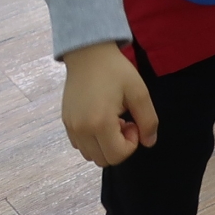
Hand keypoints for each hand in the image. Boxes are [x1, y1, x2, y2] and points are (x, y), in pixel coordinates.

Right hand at [60, 41, 157, 166]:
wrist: (89, 54)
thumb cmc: (116, 71)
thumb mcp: (139, 92)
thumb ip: (148, 120)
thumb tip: (149, 143)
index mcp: (99, 123)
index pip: (117, 156)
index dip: (131, 144)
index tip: (133, 123)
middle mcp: (81, 130)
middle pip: (103, 160)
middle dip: (119, 146)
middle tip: (124, 121)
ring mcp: (70, 127)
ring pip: (91, 155)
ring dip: (105, 144)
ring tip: (113, 119)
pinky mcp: (66, 123)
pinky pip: (80, 145)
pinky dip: (93, 140)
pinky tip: (101, 118)